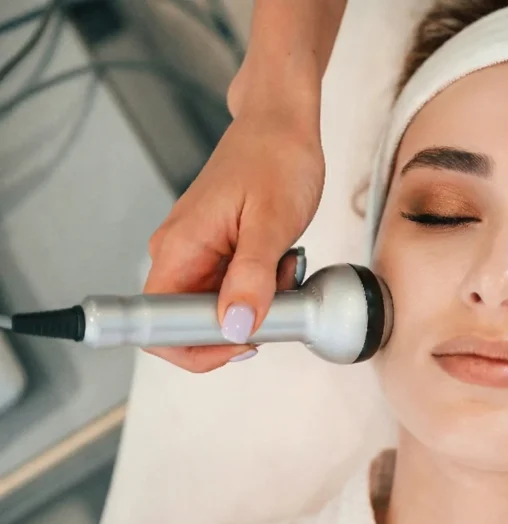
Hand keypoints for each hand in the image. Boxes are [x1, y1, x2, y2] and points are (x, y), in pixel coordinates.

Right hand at [143, 109, 324, 371]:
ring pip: (220, 309)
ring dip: (258, 302)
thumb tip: (234, 327)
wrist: (283, 123)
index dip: (198, 351)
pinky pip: (235, 289)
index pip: (158, 329)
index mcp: (178, 249)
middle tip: (278, 293)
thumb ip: (253, 278)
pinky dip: (263, 286)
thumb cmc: (276, 157)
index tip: (244, 343)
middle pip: (191, 325)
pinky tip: (281, 260)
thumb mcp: (272, 222)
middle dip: (241, 322)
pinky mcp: (218, 251)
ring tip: (283, 264)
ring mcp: (197, 253)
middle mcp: (178, 254)